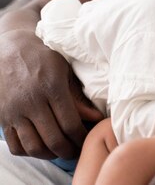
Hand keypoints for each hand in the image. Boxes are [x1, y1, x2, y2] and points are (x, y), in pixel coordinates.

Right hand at [0, 28, 102, 158]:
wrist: (11, 50)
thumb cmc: (44, 59)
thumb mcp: (65, 71)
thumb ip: (79, 96)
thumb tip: (96, 117)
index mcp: (52, 88)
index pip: (70, 124)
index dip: (81, 138)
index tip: (87, 140)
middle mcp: (31, 102)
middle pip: (53, 139)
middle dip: (69, 150)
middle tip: (76, 150)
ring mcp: (14, 111)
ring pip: (33, 146)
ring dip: (50, 154)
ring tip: (60, 151)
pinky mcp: (3, 118)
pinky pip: (15, 145)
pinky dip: (29, 152)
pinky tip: (41, 147)